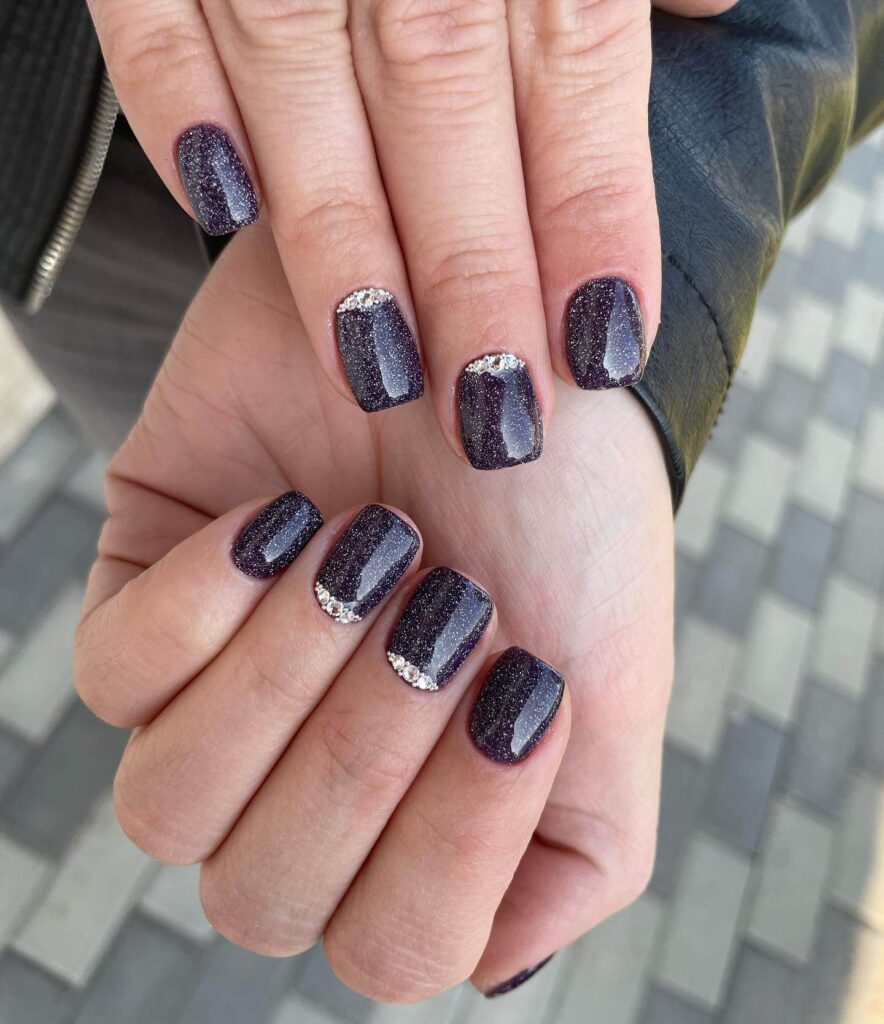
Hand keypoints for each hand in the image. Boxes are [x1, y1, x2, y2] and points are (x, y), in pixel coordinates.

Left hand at [75, 223, 673, 999]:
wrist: (503, 350)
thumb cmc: (564, 515)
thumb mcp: (616, 689)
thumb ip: (580, 853)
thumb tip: (486, 972)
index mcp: (413, 830)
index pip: (395, 946)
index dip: (455, 839)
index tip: (525, 681)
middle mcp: (299, 790)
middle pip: (264, 896)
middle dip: (365, 751)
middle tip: (447, 605)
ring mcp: (213, 705)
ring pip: (169, 810)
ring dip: (289, 679)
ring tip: (373, 553)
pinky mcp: (142, 604)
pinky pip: (114, 675)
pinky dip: (209, 603)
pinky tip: (289, 518)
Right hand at [88, 0, 734, 466]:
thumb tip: (717, 8)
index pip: (578, 82)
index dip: (593, 223)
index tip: (604, 348)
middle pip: (450, 112)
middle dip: (475, 276)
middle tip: (494, 413)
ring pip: (309, 85)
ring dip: (341, 239)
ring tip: (379, 371)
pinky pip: (160, 19)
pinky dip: (178, 106)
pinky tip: (221, 209)